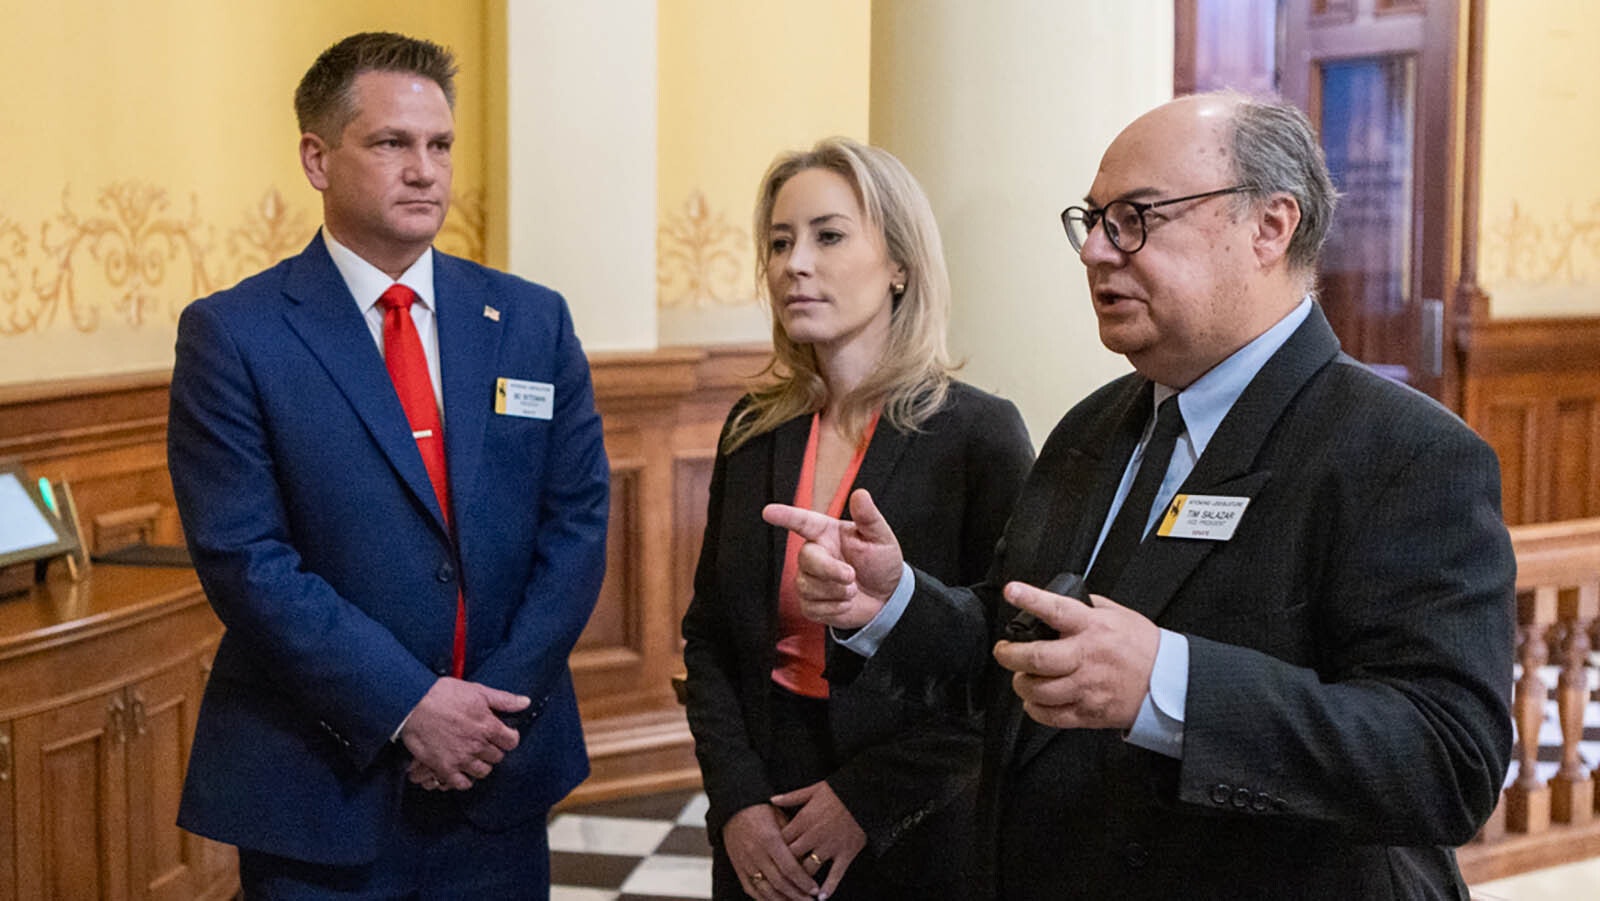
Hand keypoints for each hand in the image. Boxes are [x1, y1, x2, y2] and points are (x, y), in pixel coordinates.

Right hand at [399, 678, 528, 789]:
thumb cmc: (443, 694)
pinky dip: (464, 780)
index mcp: (489, 726)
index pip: (511, 742)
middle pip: (497, 757)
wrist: (412, 704)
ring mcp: (461, 758)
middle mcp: (477, 745)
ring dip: (480, 764)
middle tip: (484, 743)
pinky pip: (462, 783)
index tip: (503, 735)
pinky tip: (462, 770)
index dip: (508, 738)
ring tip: (473, 756)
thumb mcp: (478, 691)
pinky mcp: (444, 767)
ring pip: (483, 771)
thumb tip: (525, 702)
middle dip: (493, 750)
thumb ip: (503, 700)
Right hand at [722, 804, 817, 900]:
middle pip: (779, 882)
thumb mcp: (780, 817)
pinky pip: (751, 889)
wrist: (734, 809)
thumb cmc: (762, 811)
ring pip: (765, 890)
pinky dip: (764, 899)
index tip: (815, 890)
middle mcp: (756, 853)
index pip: (789, 868)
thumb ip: (792, 839)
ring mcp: (745, 863)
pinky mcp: (738, 868)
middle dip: (797, 895)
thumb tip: (807, 861)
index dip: (803, 882)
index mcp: (769, 839)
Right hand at [762, 489, 904, 629]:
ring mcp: (809, 579)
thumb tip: (860, 494)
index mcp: (826, 533)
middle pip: (806, 559)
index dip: (785, 516)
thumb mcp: (880, 537)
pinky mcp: (809, 603)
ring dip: (837, 591)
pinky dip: (835, 608)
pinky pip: (813, 607)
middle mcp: (814, 554)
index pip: (802, 522)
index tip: (768, 512)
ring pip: (808, 586)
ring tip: (854, 589)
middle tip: (852, 576)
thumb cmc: (880, 562)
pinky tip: (846, 603)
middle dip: (830, 570)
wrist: (886, 596)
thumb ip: (868, 517)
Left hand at [772, 781, 865, 900]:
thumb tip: (771, 800)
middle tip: (780, 874)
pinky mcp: (845, 854)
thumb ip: (791, 797)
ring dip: (802, 879)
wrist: (865, 795)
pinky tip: (821, 897)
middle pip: (791, 857)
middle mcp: (814, 836)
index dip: (775, 849)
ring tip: (797, 888)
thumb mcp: (812, 789)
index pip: (781, 840)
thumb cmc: (838, 791)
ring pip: (809, 869)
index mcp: (804, 820)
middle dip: (785, 866)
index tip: (771, 855)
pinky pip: (835, 875)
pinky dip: (828, 887)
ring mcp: (830, 847)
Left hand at [991, 582, 1160, 729]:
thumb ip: (1088, 606)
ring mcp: (1086, 687)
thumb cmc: (1144, 648)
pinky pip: (1050, 716)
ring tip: (1021, 676)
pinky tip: (1035, 700)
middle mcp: (1087, 658)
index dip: (1031, 600)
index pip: (1057, 610)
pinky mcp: (1087, 712)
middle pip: (1037, 658)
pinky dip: (1035, 709)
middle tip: (1003, 651)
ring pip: (1038, 690)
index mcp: (1094, 628)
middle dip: (1009, 654)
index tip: (1012, 591)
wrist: (1169, 683)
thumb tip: (1061, 598)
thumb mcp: (1119, 615)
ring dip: (1021, 684)